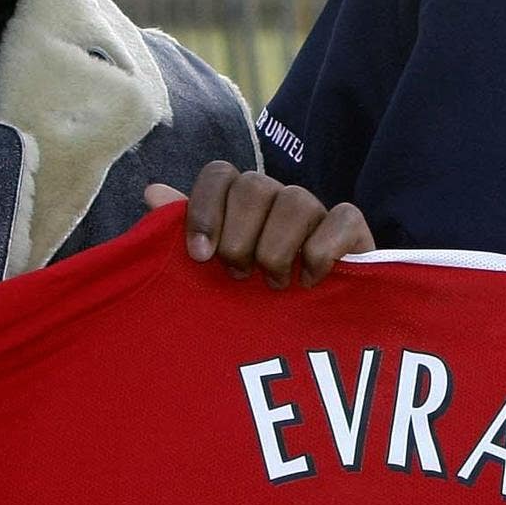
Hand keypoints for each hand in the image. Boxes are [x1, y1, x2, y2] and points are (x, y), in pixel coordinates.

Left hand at [144, 162, 372, 288]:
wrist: (312, 331)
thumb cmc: (253, 298)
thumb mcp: (214, 272)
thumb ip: (182, 233)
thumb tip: (153, 192)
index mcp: (239, 202)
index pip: (219, 173)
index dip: (205, 210)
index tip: (200, 256)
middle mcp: (276, 197)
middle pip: (253, 186)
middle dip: (239, 239)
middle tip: (240, 274)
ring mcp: (316, 209)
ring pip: (295, 202)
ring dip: (277, 252)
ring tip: (274, 286)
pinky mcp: (352, 228)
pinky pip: (339, 220)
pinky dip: (319, 254)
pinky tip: (309, 283)